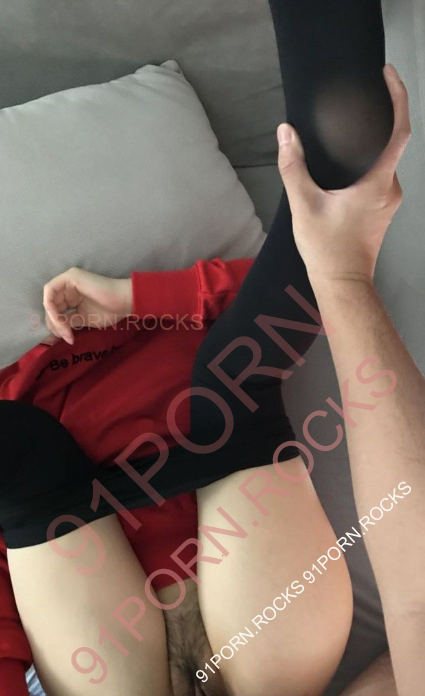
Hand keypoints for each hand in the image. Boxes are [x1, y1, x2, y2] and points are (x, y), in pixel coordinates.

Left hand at [43, 267, 131, 344]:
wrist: (123, 302)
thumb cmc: (108, 310)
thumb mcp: (82, 319)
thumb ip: (68, 322)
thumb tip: (54, 331)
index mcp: (70, 294)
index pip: (55, 309)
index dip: (56, 325)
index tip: (67, 338)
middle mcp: (67, 286)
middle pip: (50, 305)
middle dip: (54, 324)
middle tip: (65, 336)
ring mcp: (67, 280)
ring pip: (49, 300)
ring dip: (54, 318)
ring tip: (65, 331)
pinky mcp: (69, 277)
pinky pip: (50, 291)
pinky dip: (52, 307)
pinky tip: (61, 319)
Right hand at [277, 64, 410, 284]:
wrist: (342, 284)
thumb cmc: (327, 249)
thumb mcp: (304, 205)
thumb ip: (294, 167)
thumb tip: (286, 134)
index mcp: (378, 183)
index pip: (400, 130)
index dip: (398, 98)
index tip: (387, 76)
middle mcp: (390, 188)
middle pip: (393, 142)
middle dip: (382, 115)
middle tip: (366, 92)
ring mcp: (388, 201)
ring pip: (386, 160)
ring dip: (373, 140)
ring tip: (353, 122)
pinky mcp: (381, 210)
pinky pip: (380, 175)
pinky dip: (369, 160)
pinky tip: (350, 158)